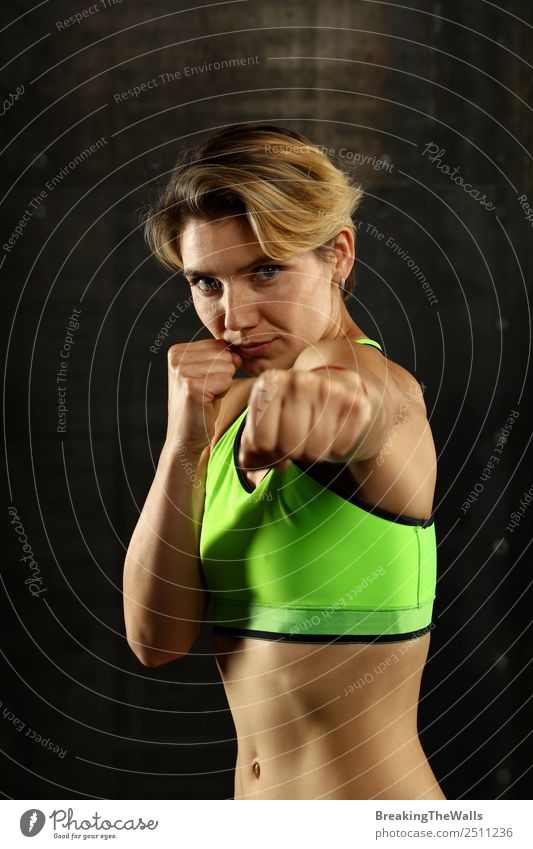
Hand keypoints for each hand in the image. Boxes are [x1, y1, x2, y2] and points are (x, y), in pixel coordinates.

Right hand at [165, 339, 241, 453]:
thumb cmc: (201, 405)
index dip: (221, 366)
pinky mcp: (192, 387)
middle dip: (222, 375)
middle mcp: (176, 358)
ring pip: (227, 367)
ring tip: (206, 397)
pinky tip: (207, 402)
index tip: (205, 383)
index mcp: (177, 351)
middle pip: (224, 355)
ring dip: (222, 385)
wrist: (185, 436)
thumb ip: (219, 356)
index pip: (219, 345)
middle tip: (206, 392)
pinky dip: (222, 393)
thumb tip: (238, 354)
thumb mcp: (207, 373)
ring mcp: (182, 371)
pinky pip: (225, 380)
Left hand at [238, 367, 371, 470]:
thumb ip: (250, 448)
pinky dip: (335, 450)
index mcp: (269, 383)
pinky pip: (340, 448)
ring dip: (313, 454)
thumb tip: (251, 464)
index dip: (268, 452)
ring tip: (312, 437)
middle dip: (290, 453)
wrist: (333, 383)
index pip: (261, 442)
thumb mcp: (264, 419)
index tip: (274, 442)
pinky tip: (332, 432)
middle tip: (296, 441)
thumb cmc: (290, 409)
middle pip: (289, 447)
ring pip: (315, 451)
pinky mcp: (356, 403)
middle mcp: (299, 380)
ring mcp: (330, 389)